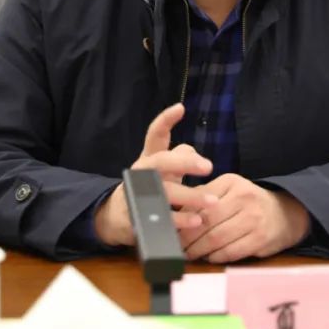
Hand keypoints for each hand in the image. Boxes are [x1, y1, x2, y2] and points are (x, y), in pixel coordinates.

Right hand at [93, 103, 218, 246]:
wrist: (116, 217)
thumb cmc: (148, 187)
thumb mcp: (161, 170)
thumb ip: (178, 157)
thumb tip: (194, 151)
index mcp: (149, 158)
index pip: (155, 135)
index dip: (165, 120)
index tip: (180, 108)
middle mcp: (142, 172)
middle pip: (160, 162)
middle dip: (184, 163)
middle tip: (208, 167)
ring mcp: (138, 194)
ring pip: (163, 191)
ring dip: (189, 196)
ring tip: (212, 202)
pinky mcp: (138, 216)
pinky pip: (162, 217)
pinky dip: (180, 219)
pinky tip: (197, 220)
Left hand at [179, 174, 310, 263]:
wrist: (287, 213)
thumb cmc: (249, 203)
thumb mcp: (230, 190)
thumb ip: (204, 197)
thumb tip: (175, 213)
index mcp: (231, 182)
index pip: (199, 201)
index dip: (182, 218)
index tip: (171, 230)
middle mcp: (243, 197)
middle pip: (206, 221)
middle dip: (187, 238)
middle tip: (177, 247)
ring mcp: (254, 218)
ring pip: (216, 239)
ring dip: (198, 251)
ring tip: (189, 255)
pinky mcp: (260, 238)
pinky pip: (230, 252)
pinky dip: (216, 257)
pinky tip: (209, 257)